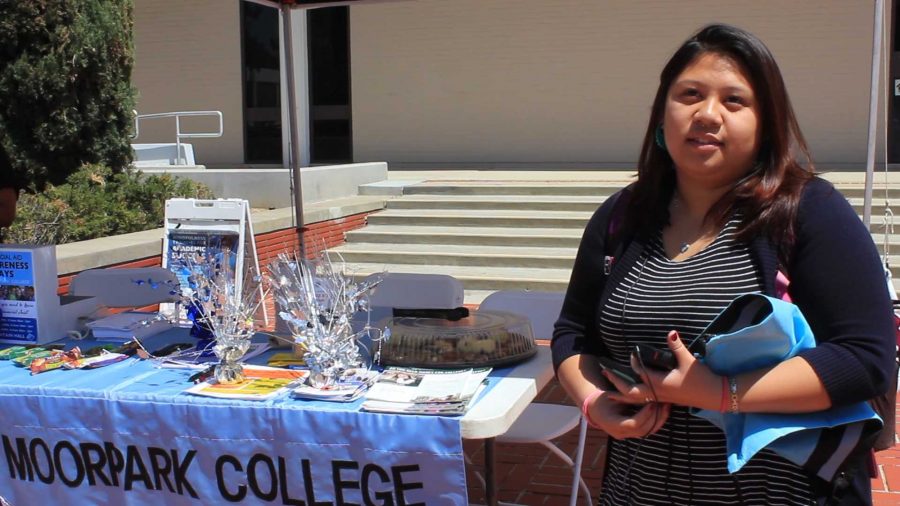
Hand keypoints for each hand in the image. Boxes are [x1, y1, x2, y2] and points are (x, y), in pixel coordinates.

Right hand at [585, 390, 669, 439]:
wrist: (594, 410)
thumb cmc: (601, 400)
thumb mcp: (610, 396)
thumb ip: (624, 397)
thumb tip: (640, 392)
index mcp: (612, 424)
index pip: (633, 424)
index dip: (644, 415)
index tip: (651, 403)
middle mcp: (620, 433)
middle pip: (643, 430)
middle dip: (655, 417)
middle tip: (664, 404)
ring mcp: (626, 435)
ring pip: (647, 432)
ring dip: (659, 420)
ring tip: (666, 407)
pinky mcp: (631, 433)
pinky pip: (646, 430)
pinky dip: (655, 421)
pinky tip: (662, 411)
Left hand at [606, 330, 720, 410]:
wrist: (715, 395)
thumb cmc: (701, 378)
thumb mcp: (688, 360)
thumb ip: (677, 346)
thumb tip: (670, 332)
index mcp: (660, 383)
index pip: (640, 373)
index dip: (634, 362)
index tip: (631, 354)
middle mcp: (657, 393)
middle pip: (630, 391)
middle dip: (617, 383)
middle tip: (605, 373)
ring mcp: (661, 398)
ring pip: (636, 399)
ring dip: (622, 393)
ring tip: (610, 389)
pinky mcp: (665, 401)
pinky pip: (644, 401)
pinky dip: (633, 398)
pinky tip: (629, 393)